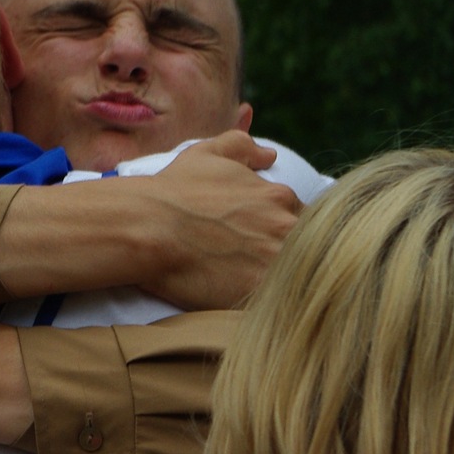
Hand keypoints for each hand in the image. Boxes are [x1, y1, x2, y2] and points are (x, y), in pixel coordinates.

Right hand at [135, 130, 300, 309]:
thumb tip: (267, 155)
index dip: (285, 237)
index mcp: (279, 198)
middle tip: (257, 271)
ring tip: (255, 292)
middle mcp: (285, 227)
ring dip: (280, 286)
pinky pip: (275, 304)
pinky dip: (265, 306)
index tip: (266, 247)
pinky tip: (246, 305)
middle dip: (288, 262)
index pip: (305, 223)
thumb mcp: (207, 154)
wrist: (147, 226)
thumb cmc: (173, 190)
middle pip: (306, 252)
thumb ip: (242, 147)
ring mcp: (274, 261)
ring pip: (293, 279)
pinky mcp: (257, 292)